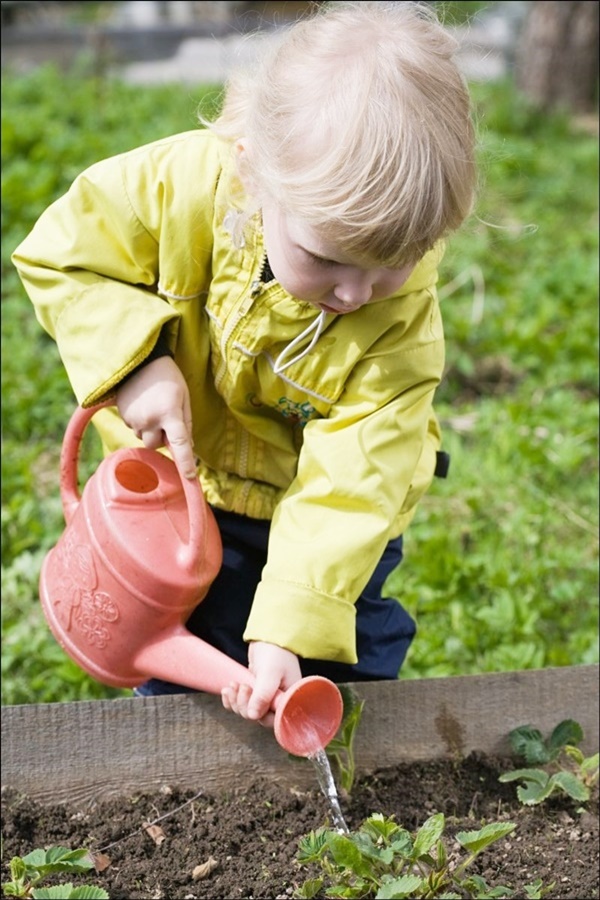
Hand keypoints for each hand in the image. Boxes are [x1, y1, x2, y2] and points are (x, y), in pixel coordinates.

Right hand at [116, 356, 196, 477]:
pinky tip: (143, 405)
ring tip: (153, 407)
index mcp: (169, 413)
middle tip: (167, 418)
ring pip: (145, 438)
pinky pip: (135, 429)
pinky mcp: (123, 416)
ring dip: (151, 430)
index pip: (180, 443)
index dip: (186, 462)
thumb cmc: (168, 377)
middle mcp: (150, 419)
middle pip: (157, 445)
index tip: (190, 478)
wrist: (139, 360)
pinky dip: (141, 423)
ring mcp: (134, 419)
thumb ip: (187, 423)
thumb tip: (189, 446)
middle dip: (162, 438)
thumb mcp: (184, 397)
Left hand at [221, 642, 301, 727]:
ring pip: (247, 711)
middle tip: (241, 686)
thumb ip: (263, 694)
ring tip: (232, 685)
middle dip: (244, 704)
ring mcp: (265, 698)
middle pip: (258, 717)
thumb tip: (253, 716)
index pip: (273, 719)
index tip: (249, 692)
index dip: (258, 713)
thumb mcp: (270, 673)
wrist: (269, 637)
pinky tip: (227, 690)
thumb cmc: (276, 652)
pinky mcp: (254, 693)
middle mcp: (278, 702)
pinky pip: (240, 704)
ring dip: (236, 701)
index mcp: (288, 700)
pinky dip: (232, 700)